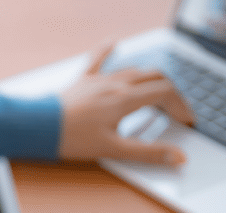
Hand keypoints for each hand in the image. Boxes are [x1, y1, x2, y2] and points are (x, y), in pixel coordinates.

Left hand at [59, 43, 194, 165]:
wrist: (38, 127)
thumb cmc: (71, 139)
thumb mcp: (113, 150)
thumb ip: (148, 153)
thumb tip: (178, 158)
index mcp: (125, 99)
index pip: (166, 93)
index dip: (181, 106)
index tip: (187, 121)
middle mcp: (115, 84)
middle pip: (154, 78)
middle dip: (171, 92)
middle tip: (176, 110)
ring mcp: (98, 80)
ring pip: (133, 70)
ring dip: (151, 79)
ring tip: (159, 92)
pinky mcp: (82, 81)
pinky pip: (97, 59)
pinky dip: (108, 50)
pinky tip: (114, 42)